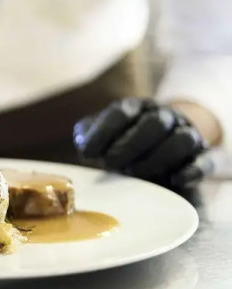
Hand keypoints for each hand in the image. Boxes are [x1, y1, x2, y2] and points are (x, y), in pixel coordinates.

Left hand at [73, 98, 207, 189]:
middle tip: (111, 164)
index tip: (87, 154)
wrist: (158, 149)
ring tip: (135, 172)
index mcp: (135, 108)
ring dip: (157, 158)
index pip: (122, 111)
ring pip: (181, 140)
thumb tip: (84, 144)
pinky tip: (173, 180)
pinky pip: (204, 161)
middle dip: (130, 145)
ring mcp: (185, 134)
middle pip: (155, 123)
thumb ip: (87, 136)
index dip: (103, 132)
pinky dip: (190, 171)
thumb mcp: (100, 136)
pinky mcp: (202, 157)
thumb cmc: (121, 143)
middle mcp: (162, 116)